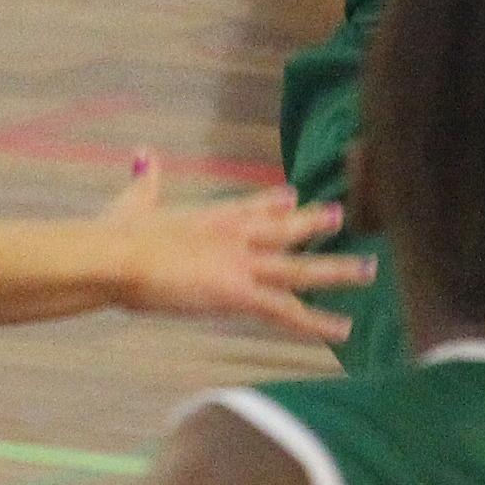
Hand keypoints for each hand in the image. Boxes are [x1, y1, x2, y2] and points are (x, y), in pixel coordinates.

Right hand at [96, 155, 369, 345]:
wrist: (117, 255)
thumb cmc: (115, 234)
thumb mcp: (132, 201)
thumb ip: (145, 180)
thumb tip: (142, 154)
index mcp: (209, 216)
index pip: (249, 206)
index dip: (273, 201)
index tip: (292, 195)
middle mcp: (234, 236)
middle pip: (283, 230)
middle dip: (312, 224)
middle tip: (340, 215)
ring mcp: (241, 264)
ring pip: (299, 269)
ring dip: (336, 270)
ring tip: (369, 270)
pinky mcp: (239, 292)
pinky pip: (287, 310)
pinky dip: (317, 323)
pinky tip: (343, 330)